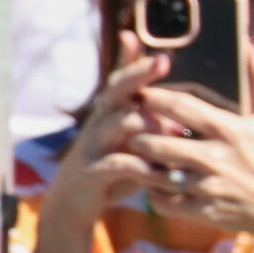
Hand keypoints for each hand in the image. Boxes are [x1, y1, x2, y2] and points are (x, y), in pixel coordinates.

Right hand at [44, 33, 167, 237]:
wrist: (73, 204)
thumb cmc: (110, 171)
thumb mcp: (128, 147)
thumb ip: (149, 131)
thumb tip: (179, 118)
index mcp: (109, 113)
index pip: (123, 80)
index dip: (137, 63)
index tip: (159, 48)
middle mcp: (99, 121)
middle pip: (117, 90)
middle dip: (139, 74)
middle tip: (162, 61)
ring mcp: (93, 145)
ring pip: (120, 123)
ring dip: (150, 125)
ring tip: (177, 131)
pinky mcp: (92, 172)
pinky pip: (119, 164)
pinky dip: (143, 168)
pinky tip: (162, 173)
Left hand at [129, 42, 253, 252]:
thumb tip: (252, 44)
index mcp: (230, 130)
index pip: (183, 107)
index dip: (155, 97)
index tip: (138, 92)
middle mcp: (217, 158)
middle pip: (162, 144)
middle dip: (139, 136)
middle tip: (127, 128)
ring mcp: (210, 187)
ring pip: (160, 175)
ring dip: (143, 166)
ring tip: (133, 156)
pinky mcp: (207, 211)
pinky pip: (169, 202)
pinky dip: (155, 195)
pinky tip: (152, 187)